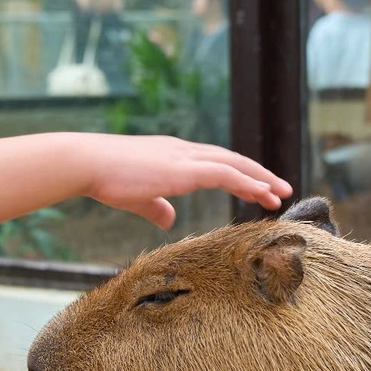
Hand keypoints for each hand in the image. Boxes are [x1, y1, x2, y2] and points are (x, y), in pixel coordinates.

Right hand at [81, 135, 290, 228]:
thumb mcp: (138, 196)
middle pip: (232, 160)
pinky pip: (225, 173)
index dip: (239, 175)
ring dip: (260, 179)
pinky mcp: (184, 168)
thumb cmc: (106, 179)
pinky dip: (246, 182)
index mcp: (174, 156)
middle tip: (280, 190)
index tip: (257, 189)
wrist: (89, 163)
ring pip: (234, 165)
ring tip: (280, 194)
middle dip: (259, 175)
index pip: (216, 163)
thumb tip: (168, 219)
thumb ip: (156, 206)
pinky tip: (262, 193)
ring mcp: (186, 157)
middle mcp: (185, 151)